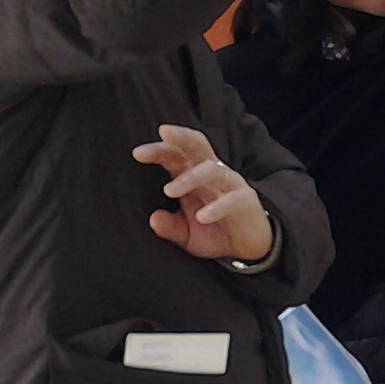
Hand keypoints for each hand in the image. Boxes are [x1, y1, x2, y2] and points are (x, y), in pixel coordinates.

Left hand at [133, 126, 273, 263]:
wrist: (247, 249)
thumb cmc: (214, 232)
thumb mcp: (186, 234)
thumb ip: (169, 227)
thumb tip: (153, 219)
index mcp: (193, 175)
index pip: (176, 154)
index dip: (158, 150)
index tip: (138, 153)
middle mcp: (212, 174)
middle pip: (198, 145)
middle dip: (181, 137)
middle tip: (163, 134)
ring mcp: (231, 184)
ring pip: (212, 170)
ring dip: (189, 178)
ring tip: (169, 191)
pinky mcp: (246, 200)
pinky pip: (232, 198)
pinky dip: (216, 207)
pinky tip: (202, 217)